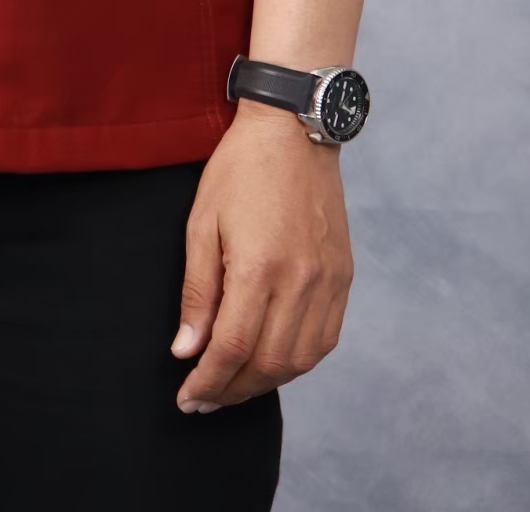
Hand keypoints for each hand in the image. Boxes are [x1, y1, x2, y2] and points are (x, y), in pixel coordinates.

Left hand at [169, 100, 353, 411]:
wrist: (294, 129)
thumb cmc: (240, 169)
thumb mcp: (202, 222)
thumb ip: (197, 292)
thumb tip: (186, 350)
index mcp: (260, 266)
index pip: (232, 348)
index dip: (208, 382)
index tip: (187, 399)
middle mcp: (300, 281)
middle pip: (268, 364)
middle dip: (232, 390)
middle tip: (204, 399)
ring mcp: (328, 281)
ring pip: (300, 360)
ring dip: (264, 383)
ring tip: (233, 385)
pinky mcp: (343, 277)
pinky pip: (324, 340)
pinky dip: (297, 362)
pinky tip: (272, 361)